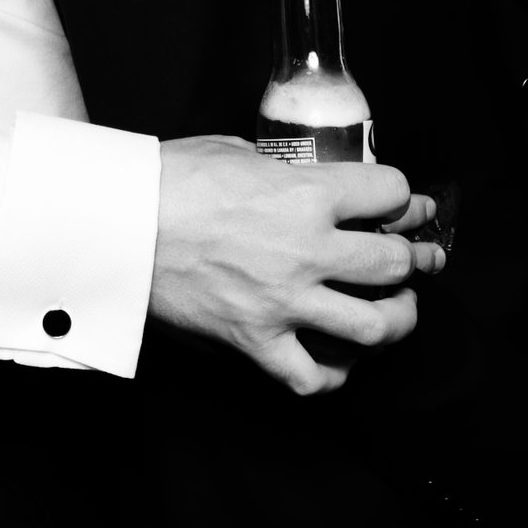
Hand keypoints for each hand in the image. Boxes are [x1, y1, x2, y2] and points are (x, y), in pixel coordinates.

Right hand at [148, 135, 443, 396]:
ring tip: (392, 311)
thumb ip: (282, 169)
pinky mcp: (255, 342)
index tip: (403, 204)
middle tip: (411, 258)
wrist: (116, 223)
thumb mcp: (235, 150)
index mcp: (306, 193)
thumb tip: (304, 179)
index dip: (402, 196)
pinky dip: (334, 373)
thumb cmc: (168, 179)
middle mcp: (307, 250)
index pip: (391, 191)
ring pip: (375, 327)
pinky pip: (314, 377)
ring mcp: (284, 303)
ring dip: (395, 319)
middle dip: (410, 258)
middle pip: (394, 263)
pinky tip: (337, 357)